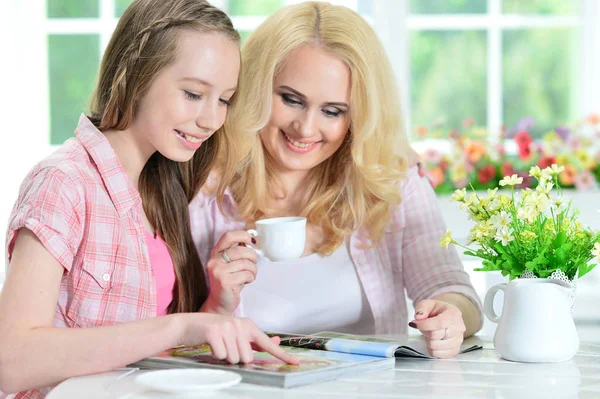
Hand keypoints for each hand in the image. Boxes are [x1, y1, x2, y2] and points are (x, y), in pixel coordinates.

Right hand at [179, 313, 298, 364]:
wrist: (189, 325)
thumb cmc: (214, 331)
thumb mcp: (236, 332)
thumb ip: (255, 339)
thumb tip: (276, 340)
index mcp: (248, 325)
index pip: (267, 344)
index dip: (282, 354)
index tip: (295, 363)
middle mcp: (240, 324)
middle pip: (247, 358)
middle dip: (235, 357)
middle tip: (225, 347)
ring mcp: (227, 327)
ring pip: (234, 359)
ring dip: (224, 357)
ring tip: (218, 344)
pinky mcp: (214, 332)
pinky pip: (220, 356)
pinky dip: (214, 354)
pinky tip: (210, 344)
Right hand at [203, 231, 257, 314]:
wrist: (219, 303)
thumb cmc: (230, 281)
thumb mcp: (231, 264)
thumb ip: (238, 252)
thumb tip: (252, 240)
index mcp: (216, 253)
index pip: (228, 236)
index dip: (242, 235)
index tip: (252, 240)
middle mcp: (214, 261)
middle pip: (241, 250)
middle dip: (252, 257)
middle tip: (252, 264)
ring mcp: (219, 272)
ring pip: (246, 263)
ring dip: (253, 270)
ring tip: (249, 275)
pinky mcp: (225, 282)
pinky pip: (246, 274)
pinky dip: (251, 278)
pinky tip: (246, 282)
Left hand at [409, 299, 465, 358]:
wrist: (445, 317)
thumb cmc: (437, 311)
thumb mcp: (427, 304)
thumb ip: (421, 308)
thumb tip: (418, 317)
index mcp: (454, 314)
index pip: (439, 323)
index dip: (424, 325)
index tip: (414, 324)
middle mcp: (459, 328)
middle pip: (435, 335)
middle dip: (424, 331)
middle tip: (424, 327)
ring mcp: (458, 340)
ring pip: (435, 346)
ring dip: (428, 340)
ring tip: (430, 333)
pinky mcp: (454, 350)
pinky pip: (437, 354)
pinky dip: (431, 349)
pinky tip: (433, 341)